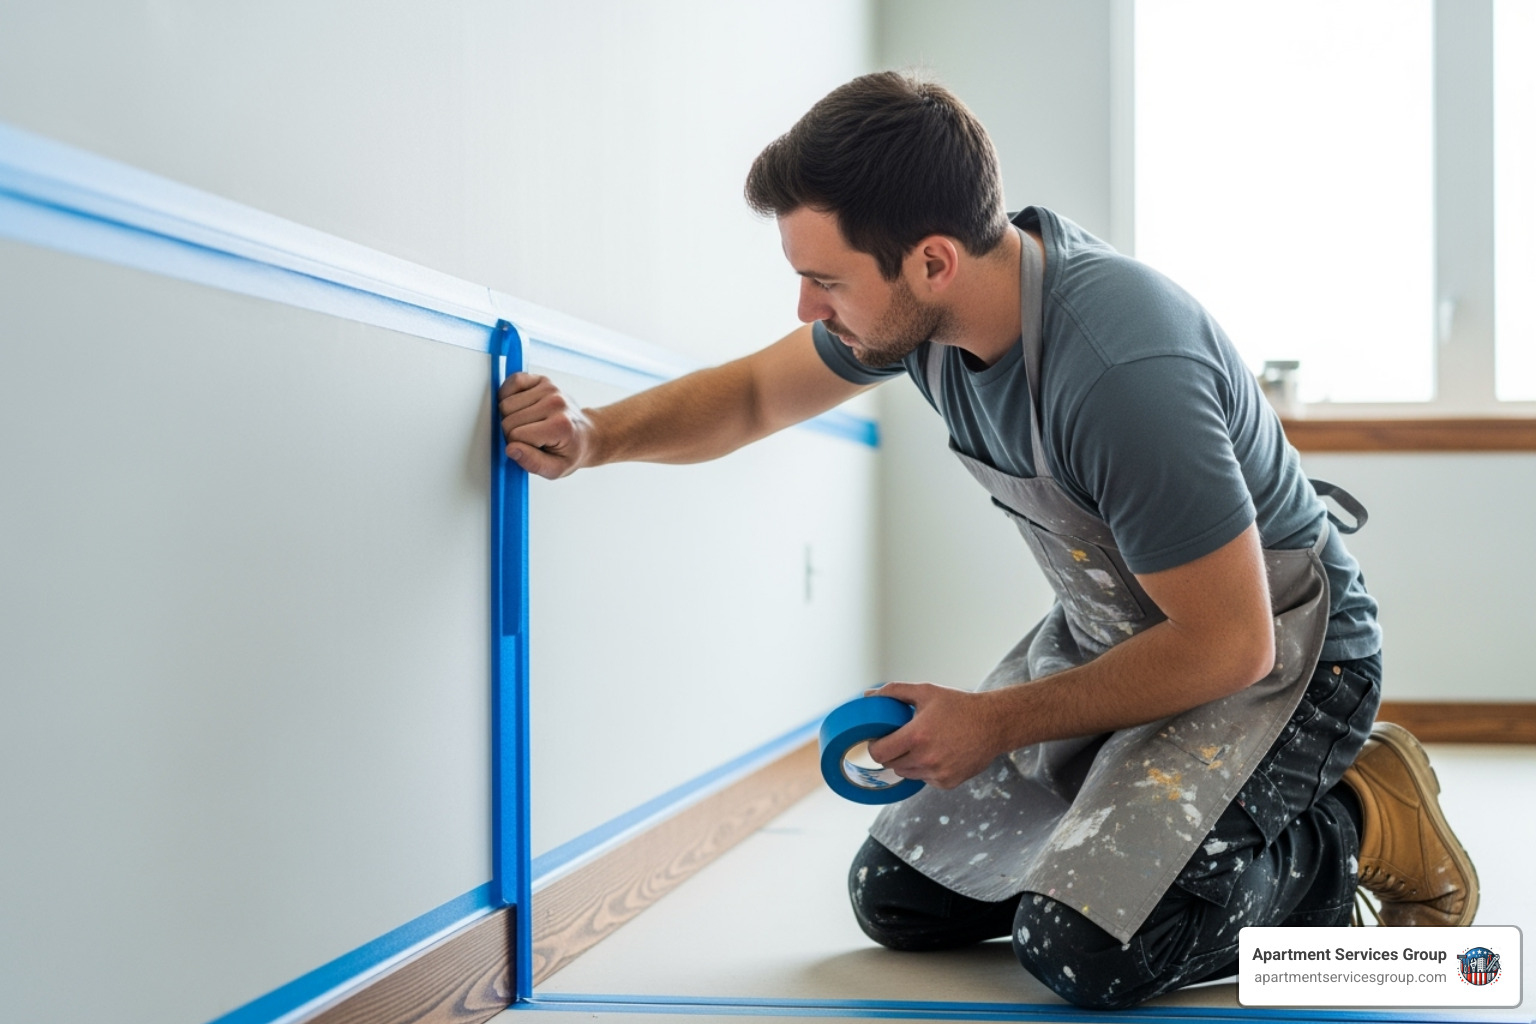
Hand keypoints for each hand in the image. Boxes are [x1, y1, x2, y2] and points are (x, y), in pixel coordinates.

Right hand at [497, 372, 594, 478]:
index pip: (515, 436)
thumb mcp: (556, 469)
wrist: (586, 435)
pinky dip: (509, 395)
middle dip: (512, 432)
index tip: (530, 448)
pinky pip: (513, 382)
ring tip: (528, 424)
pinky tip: (520, 407)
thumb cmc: (570, 451)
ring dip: (511, 416)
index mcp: (560, 426)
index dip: (517, 446)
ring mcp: (549, 389)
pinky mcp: (543, 380)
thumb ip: (533, 464)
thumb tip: (511, 449)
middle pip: (508, 420)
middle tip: (529, 437)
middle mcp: (555, 403)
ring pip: (506, 403)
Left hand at [863, 682, 1005, 789]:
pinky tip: (936, 754)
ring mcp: (937, 773)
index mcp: (917, 736)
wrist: (993, 724)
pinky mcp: (947, 783)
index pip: (879, 753)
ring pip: (907, 774)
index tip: (878, 739)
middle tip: (899, 740)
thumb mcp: (926, 691)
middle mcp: (926, 759)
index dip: (875, 746)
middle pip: (891, 765)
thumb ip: (894, 691)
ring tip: (919, 746)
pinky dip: (925, 769)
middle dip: (891, 753)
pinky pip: (925, 779)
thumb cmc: (959, 706)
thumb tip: (868, 696)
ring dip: (907, 762)